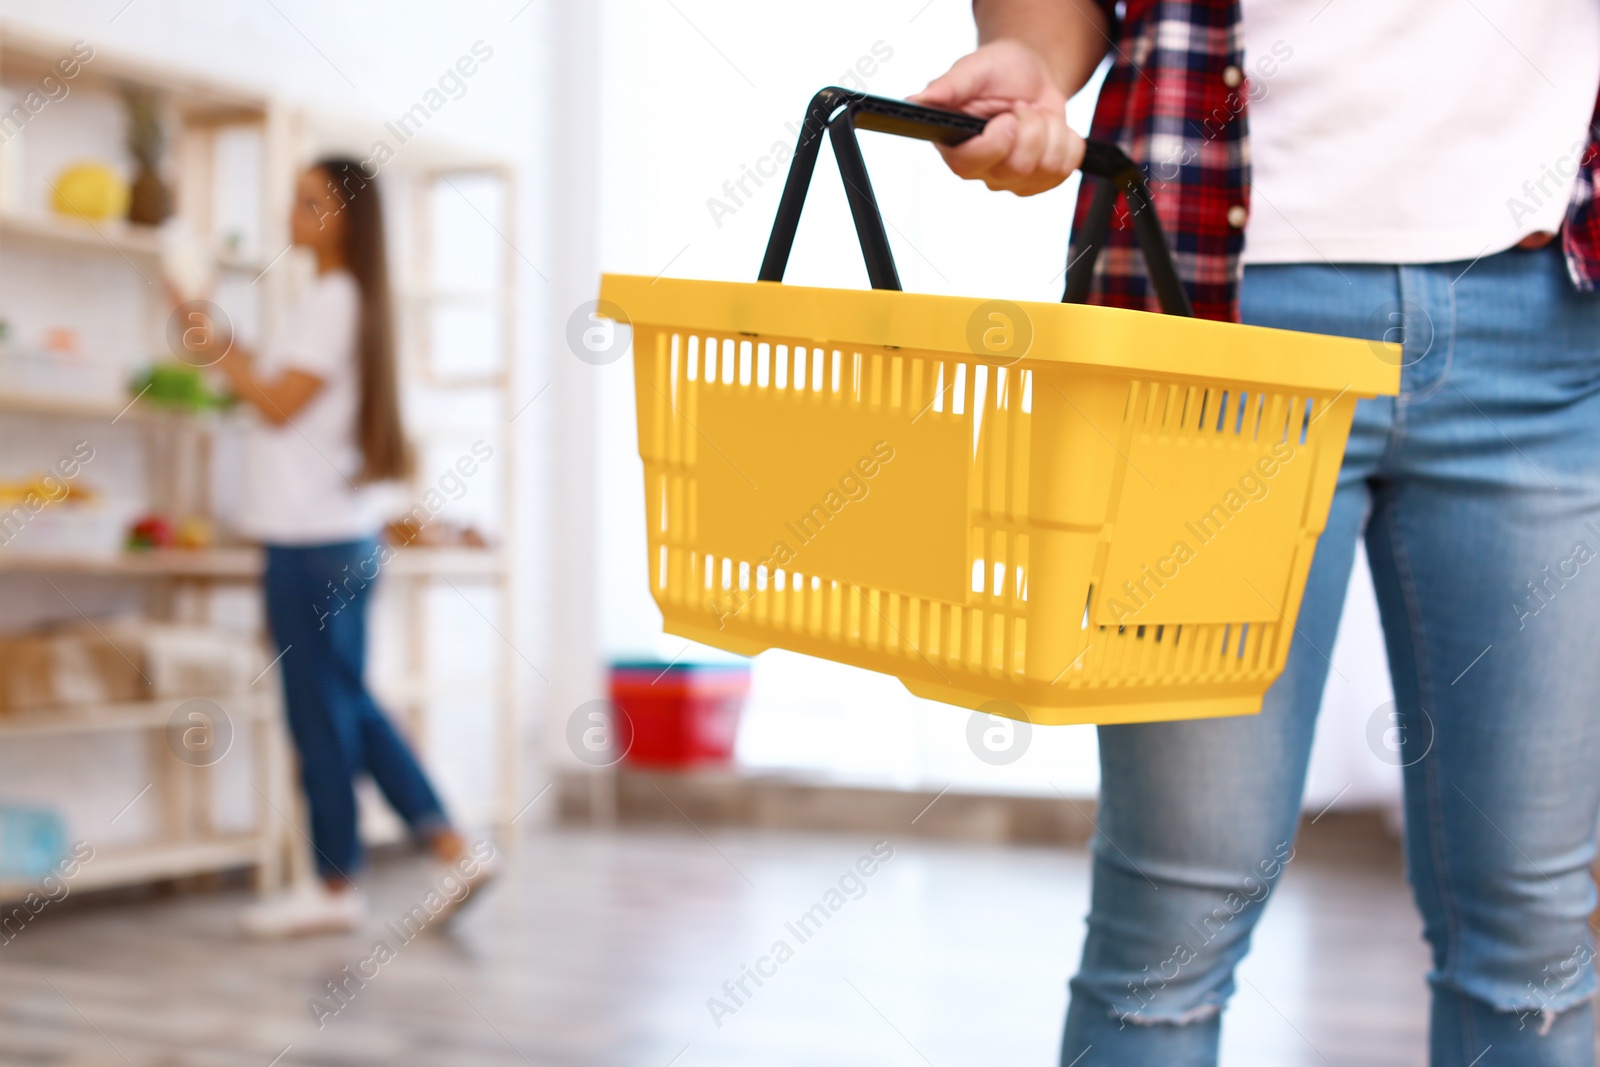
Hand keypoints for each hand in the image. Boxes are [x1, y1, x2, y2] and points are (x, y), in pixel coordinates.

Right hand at [910, 40, 1083, 195]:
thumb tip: (915, 101)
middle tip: (1020, 108)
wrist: (1030, 75)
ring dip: (1051, 130)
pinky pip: (1066, 168)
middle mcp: (982, 170)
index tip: (1008, 116)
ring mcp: (1012, 180)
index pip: (970, 164)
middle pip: (1018, 167)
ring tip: (1034, 115)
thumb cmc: (997, 72)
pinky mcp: (1040, 182)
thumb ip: (946, 89)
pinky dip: (1067, 141)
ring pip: (1046, 167)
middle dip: (1031, 126)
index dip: (996, 143)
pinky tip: (1050, 128)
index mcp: (956, 146)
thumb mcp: (971, 70)